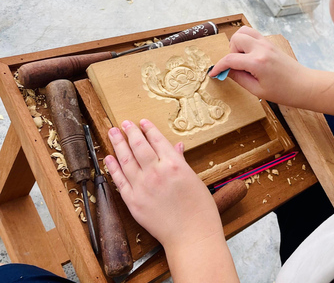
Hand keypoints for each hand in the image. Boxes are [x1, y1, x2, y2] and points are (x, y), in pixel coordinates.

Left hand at [104, 119, 222, 250]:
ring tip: (113, 132)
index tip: (142, 122)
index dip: (148, 129)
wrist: (191, 236)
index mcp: (174, 165)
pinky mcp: (133, 202)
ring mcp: (142, 187)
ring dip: (118, 144)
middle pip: (139, 146)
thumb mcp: (195, 180)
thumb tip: (176, 147)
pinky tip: (109, 157)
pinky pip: (119, 180)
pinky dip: (113, 167)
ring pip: (125, 160)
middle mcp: (156, 172)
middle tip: (124, 123)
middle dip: (130, 132)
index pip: (157, 140)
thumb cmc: (200, 210)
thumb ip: (181, 162)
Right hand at [209, 26, 309, 105]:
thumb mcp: (257, 91)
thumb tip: (226, 71)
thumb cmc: (284, 92)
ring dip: (238, 43)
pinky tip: (250, 56)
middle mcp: (261, 48)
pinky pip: (253, 35)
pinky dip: (247, 42)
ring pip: (244, 31)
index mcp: (257, 62)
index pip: (230, 59)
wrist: (304, 85)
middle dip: (231, 52)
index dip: (219, 66)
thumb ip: (239, 78)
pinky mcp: (270, 43)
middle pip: (236, 39)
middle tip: (236, 66)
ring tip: (243, 58)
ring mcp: (267, 43)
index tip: (213, 73)